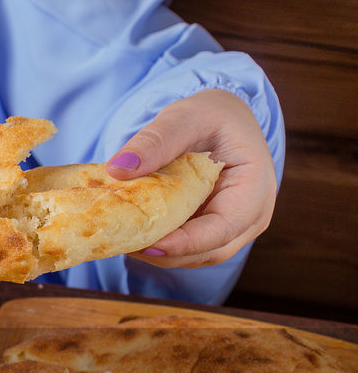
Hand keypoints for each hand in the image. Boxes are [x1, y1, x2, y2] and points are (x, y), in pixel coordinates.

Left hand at [106, 88, 276, 268]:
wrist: (220, 120)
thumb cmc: (208, 116)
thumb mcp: (184, 118)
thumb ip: (155, 142)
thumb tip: (118, 168)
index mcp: (254, 187)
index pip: (223, 228)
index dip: (185, 243)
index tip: (146, 244)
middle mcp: (249, 216)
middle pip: (207, 250)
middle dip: (163, 251)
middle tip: (120, 240)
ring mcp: (231, 229)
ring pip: (193, 256)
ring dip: (156, 251)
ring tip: (119, 235)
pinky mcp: (210, 233)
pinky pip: (184, 249)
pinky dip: (157, 244)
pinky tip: (129, 232)